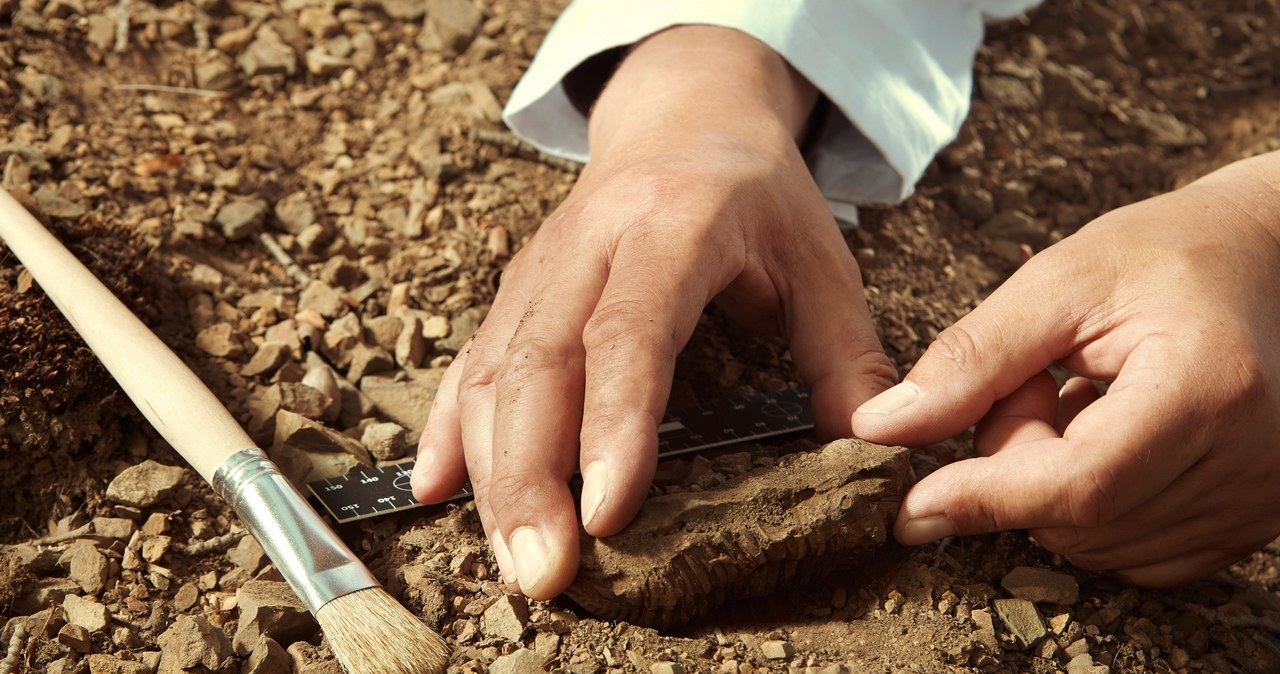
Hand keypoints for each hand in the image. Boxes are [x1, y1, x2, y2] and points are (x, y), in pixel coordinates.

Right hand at [412, 26, 896, 598]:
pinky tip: (435, 488)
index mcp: (672, 228)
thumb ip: (846, 353)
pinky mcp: (515, 291)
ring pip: (492, 370)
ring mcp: (540, 268)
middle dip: (531, 473)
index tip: (607, 512)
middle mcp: (588, 245)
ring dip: (492, 469)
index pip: (629, 332)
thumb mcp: (820, 258)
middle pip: (539, 362)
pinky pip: (468, 360)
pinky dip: (448, 428)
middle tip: (545, 571)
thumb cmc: (756, 194)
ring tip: (510, 560)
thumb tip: (875, 447)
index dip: (612, 423)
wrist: (684, 116)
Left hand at [851, 151, 1279, 585]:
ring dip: (1050, 485)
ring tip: (1075, 399)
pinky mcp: (1248, 520)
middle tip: (1031, 384)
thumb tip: (883, 429)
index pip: (1080, 484)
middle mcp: (1249, 462)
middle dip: (1017, 466)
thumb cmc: (1165, 254)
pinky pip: (1132, 552)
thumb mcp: (1058, 282)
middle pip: (1078, 518)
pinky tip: (1101, 436)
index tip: (908, 506)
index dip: (984, 499)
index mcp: (1208, 389)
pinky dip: (1089, 508)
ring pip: (1097, 543)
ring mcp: (1257, 500)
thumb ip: (971, 358)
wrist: (1260, 259)